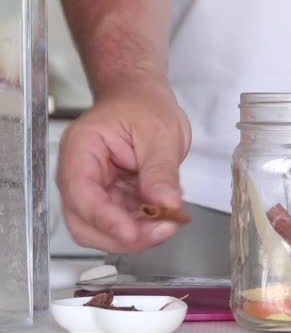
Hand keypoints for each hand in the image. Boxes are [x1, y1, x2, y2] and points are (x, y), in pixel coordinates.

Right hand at [56, 78, 190, 252]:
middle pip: (85, 222)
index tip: (133, 233)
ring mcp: (95, 189)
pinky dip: (143, 225)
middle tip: (162, 229)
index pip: (82, 194)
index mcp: (81, 149)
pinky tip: (164, 215)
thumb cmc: (143, 105)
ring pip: (103, 229)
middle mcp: (80, 174)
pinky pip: (122, 221)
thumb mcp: (160, 133)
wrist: (142, 98)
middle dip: (123, 234)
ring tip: (168, 222)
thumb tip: (166, 203)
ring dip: (136, 234)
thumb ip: (161, 170)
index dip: (106, 220)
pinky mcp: (112, 197)